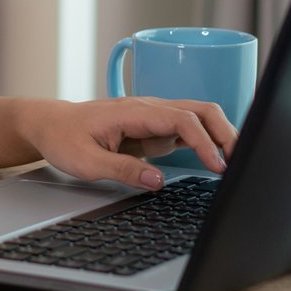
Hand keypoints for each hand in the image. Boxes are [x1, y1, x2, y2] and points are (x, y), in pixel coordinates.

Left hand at [17, 97, 237, 191]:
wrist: (49, 124)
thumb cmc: (63, 137)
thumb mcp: (86, 161)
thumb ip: (122, 170)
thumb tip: (157, 181)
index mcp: (134, 111)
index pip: (181, 119)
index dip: (204, 141)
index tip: (217, 165)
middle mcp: (149, 109)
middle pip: (201, 110)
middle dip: (226, 132)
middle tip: (240, 162)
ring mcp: (154, 117)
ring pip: (199, 117)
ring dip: (220, 135)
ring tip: (235, 163)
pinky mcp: (154, 129)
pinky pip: (188, 130)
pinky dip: (207, 142)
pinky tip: (216, 161)